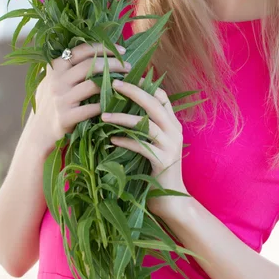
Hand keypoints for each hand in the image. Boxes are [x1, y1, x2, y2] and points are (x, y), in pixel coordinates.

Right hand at [28, 42, 130, 154]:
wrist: (40, 130)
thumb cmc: (53, 101)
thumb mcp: (55, 79)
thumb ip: (69, 66)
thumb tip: (98, 49)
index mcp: (55, 67)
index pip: (82, 50)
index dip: (104, 47)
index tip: (122, 50)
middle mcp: (56, 81)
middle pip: (90, 65)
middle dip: (114, 64)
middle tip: (128, 67)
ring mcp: (60, 99)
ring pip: (92, 85)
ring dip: (113, 83)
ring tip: (126, 83)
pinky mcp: (65, 117)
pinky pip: (91, 108)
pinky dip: (106, 104)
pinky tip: (116, 102)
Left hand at [101, 78, 189, 218]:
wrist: (172, 201)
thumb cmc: (156, 171)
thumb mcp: (153, 145)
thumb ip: (145, 128)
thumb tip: (121, 111)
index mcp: (173, 124)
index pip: (162, 96)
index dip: (145, 84)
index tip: (126, 76)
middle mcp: (175, 131)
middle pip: (154, 104)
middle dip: (133, 91)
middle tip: (114, 83)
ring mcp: (171, 145)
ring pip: (146, 124)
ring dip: (123, 118)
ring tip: (103, 116)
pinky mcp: (163, 160)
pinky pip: (141, 146)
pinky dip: (126, 141)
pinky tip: (112, 140)